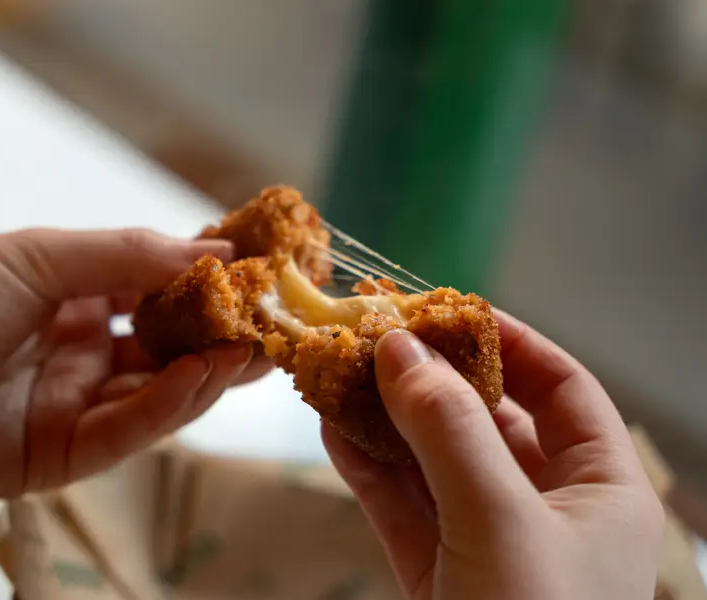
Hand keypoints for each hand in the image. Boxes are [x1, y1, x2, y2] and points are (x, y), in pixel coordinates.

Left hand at [0, 228, 271, 498]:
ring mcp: (74, 407)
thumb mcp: (39, 254)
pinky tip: (201, 376)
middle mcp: (82, 356)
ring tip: (251, 351)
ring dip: (207, 375)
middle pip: (168, 353)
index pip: (159, 298)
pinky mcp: (59, 456)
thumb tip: (215, 255)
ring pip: (157, 396)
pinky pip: (124, 432)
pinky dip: (167, 405)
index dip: (207, 289)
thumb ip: (128, 256)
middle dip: (222, 340)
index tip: (256, 276)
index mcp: (76, 302)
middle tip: (275, 327)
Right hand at [322, 310, 663, 599]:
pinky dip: (366, 468)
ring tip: (339, 372)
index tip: (448, 309)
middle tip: (377, 336)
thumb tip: (402, 347)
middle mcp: (548, 512)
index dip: (509, 341)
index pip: (563, 389)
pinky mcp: (437, 575)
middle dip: (429, 378)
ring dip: (385, 418)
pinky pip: (401, 506)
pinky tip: (331, 429)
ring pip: (433, 461)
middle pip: (487, 420)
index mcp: (603, 493)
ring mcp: (487, 543)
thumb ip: (450, 431)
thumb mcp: (501, 522)